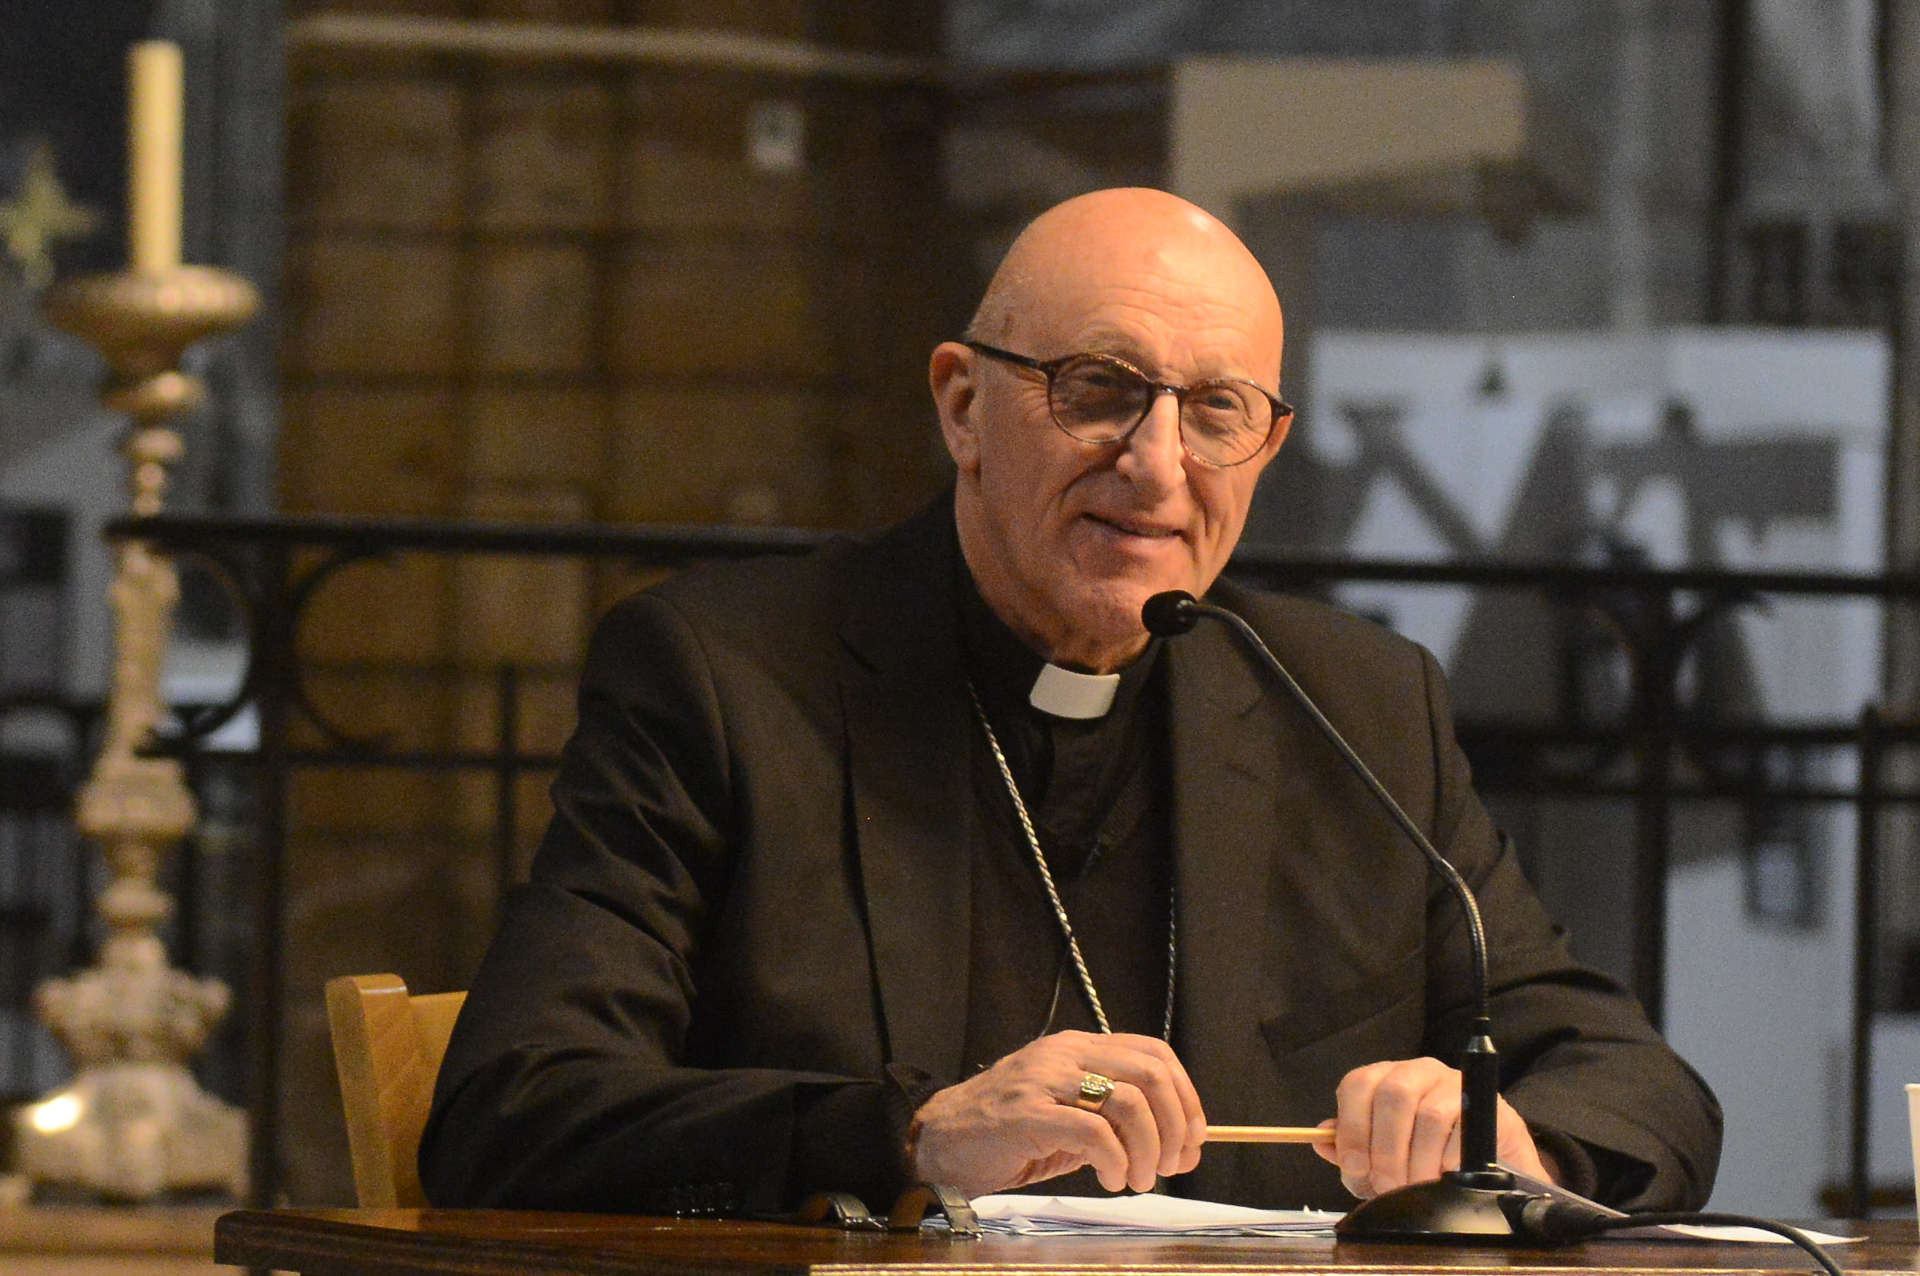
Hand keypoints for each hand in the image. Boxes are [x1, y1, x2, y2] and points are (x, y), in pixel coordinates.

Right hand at [906, 1030, 1206, 1195]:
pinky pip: (1092, 1132)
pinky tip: (1111, 1179)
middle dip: (1175, 1126)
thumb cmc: (1009, 1134)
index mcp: (1080, 1048)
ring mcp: (1045, 1080)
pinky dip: (1115, 1161)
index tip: (1192, 1139)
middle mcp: (1066, 1054)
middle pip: (1150, 1074)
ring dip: (1148, 1151)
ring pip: (1127, 1102)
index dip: (1186, 1097)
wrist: (942, 1141)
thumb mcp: (1069, 1116)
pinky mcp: (1028, 1114)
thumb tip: (1178, 1146)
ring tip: (1138, 1180)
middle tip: (1171, 1165)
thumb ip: (1116, 1120)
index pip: (1155, 1054)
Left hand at [1311, 1056, 1549, 1197]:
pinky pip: (1461, 1130)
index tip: (1355, 1167)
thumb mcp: (1381, 1152)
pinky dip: (1445, 1161)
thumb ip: (1349, 1147)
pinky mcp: (1484, 1103)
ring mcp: (1452, 1083)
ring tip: (1415, 1187)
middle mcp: (1416, 1071)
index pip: (1357, 1085)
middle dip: (1385, 1150)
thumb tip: (1320, 1140)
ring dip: (1416, 1162)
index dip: (1352, 1128)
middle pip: (1392, 1097)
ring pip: (1426, 1115)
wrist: (1486, 1157)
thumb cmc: (1424, 1153)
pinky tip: (1442, 1176)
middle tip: (1387, 1186)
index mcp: (1383, 1077)